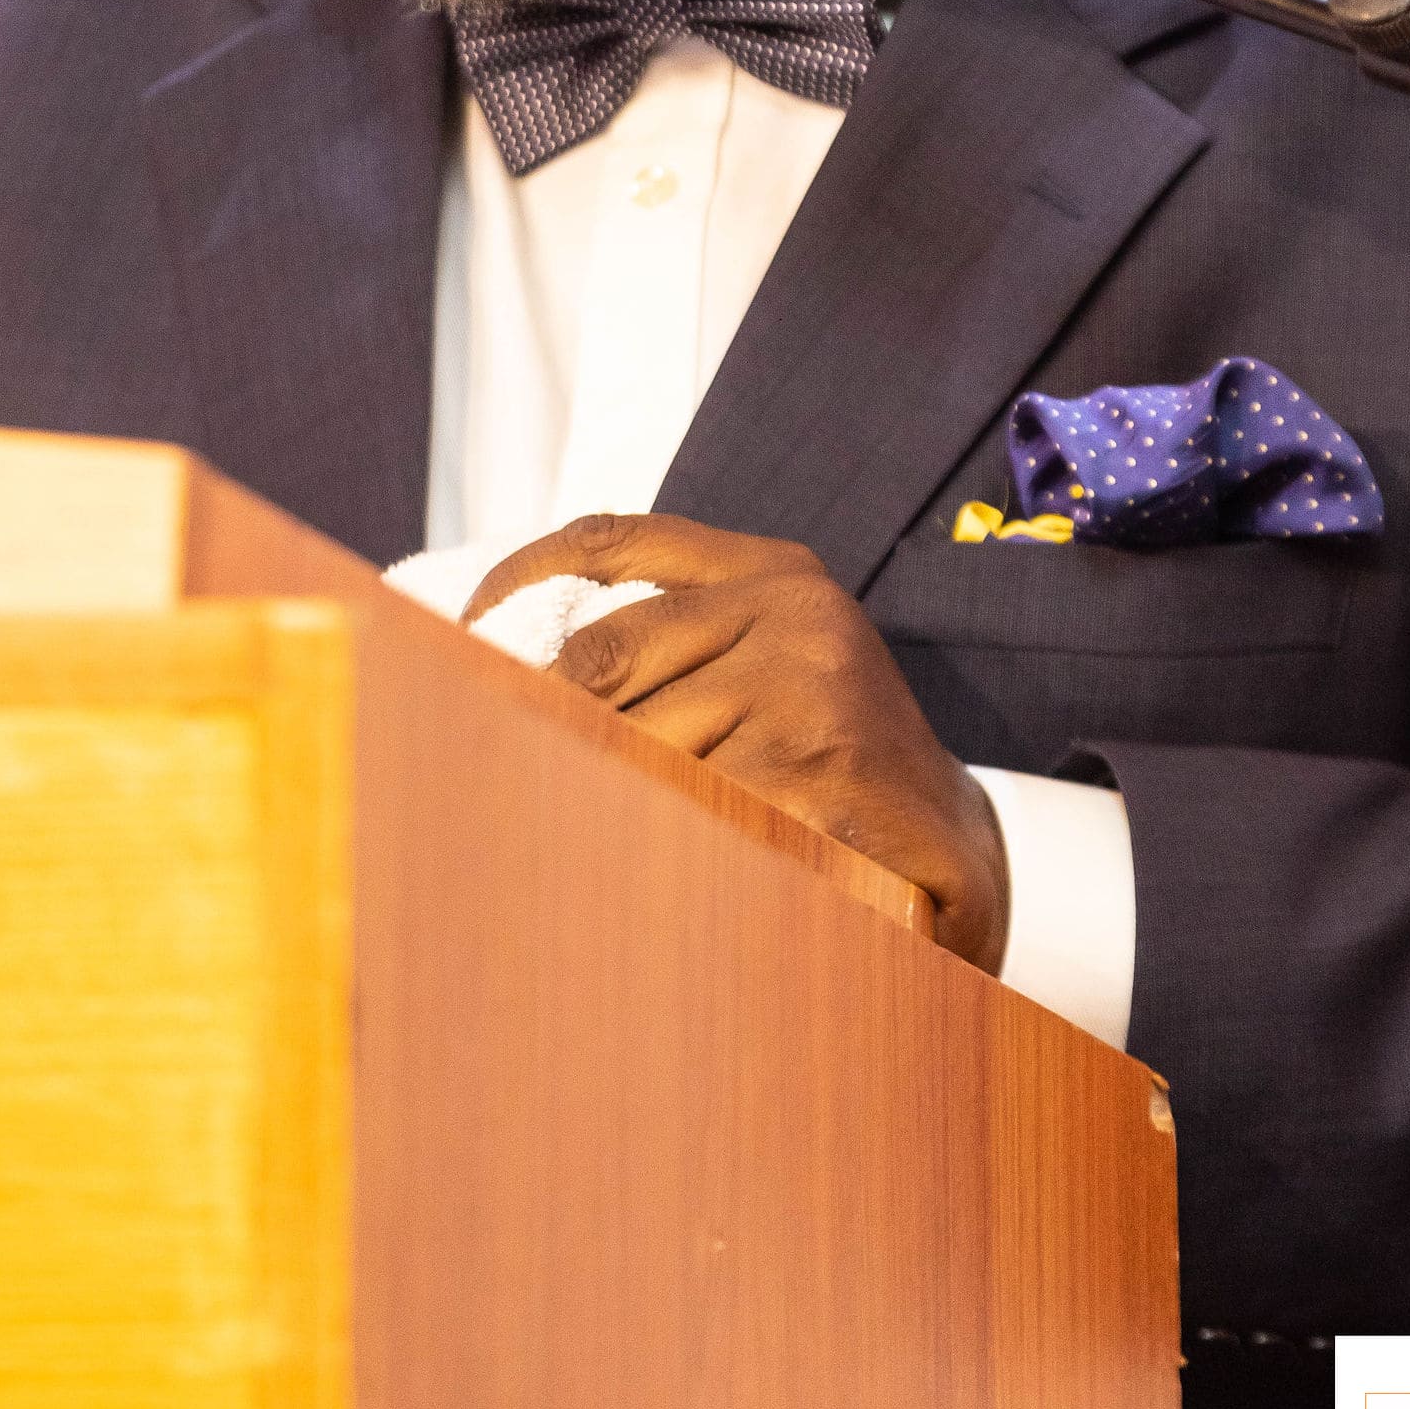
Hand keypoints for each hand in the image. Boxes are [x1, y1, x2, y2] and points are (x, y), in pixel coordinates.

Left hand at [465, 513, 1009, 970]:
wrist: (953, 841)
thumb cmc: (826, 752)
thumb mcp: (760, 664)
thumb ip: (668, 643)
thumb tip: (507, 664)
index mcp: (769, 570)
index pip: (612, 539)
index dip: (519, 577)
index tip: (457, 630)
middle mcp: (793, 611)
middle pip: (605, 654)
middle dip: (540, 720)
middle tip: (484, 769)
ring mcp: (812, 689)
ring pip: (640, 742)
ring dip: (592, 796)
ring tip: (550, 832)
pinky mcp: (824, 776)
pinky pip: (697, 811)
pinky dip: (660, 844)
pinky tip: (642, 870)